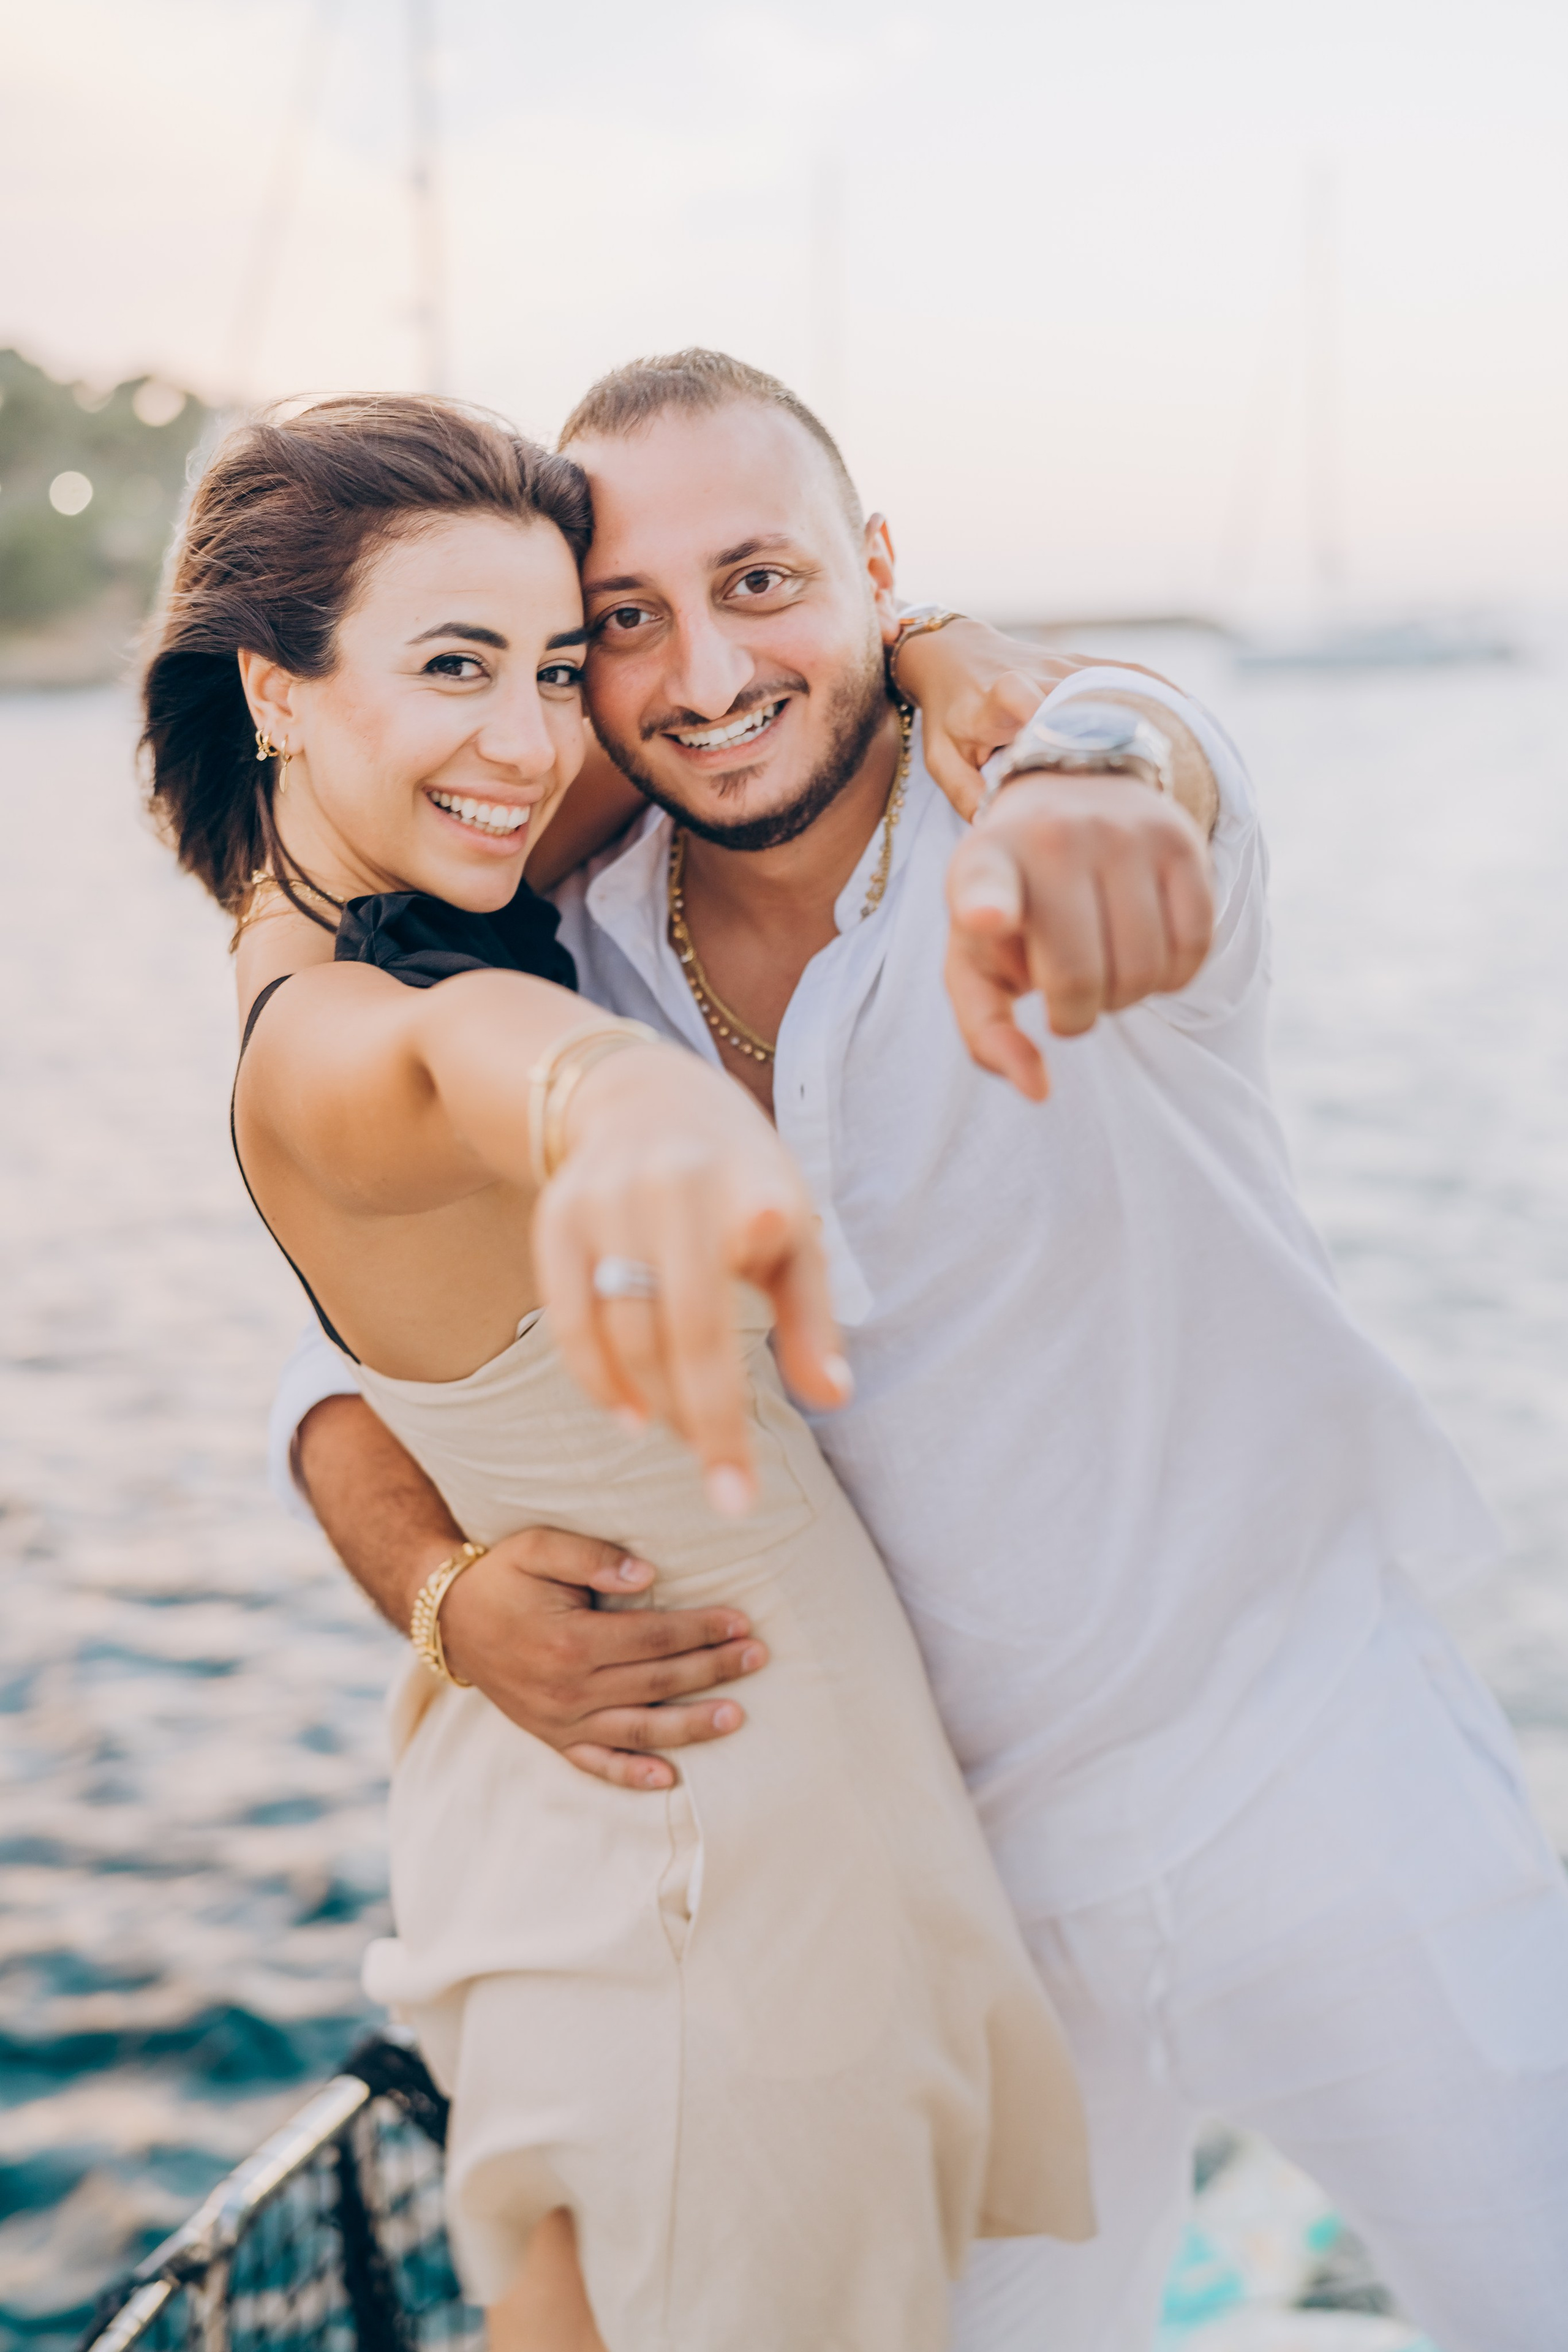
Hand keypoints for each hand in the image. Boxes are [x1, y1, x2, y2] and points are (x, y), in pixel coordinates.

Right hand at [439, 1525, 767, 1789]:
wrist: (450, 1619)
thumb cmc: (502, 1576)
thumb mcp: (537, 1547)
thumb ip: (590, 1555)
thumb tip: (647, 1574)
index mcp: (569, 1642)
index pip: (653, 1638)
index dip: (701, 1629)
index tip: (741, 1620)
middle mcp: (568, 1690)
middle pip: (657, 1684)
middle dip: (712, 1669)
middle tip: (759, 1656)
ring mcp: (560, 1721)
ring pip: (639, 1731)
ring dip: (692, 1726)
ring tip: (738, 1717)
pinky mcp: (553, 1738)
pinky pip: (597, 1765)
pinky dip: (633, 1776)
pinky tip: (671, 1779)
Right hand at [531, 1044, 849, 1514]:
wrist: (643, 1096)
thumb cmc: (741, 1182)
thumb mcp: (796, 1231)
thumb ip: (813, 1316)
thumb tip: (833, 1399)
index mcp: (750, 1183)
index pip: (764, 1245)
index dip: (766, 1263)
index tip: (770, 1255)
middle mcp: (675, 1184)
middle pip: (688, 1326)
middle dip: (711, 1422)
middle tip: (733, 1499)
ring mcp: (607, 1199)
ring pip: (627, 1332)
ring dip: (660, 1406)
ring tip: (691, 1443)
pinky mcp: (557, 1217)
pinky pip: (570, 1319)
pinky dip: (598, 1379)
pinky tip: (631, 1417)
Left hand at [894, 616, 1174, 822]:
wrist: (954, 653)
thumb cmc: (949, 715)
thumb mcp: (943, 758)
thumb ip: (969, 795)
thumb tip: (1009, 835)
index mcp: (999, 696)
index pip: (1019, 696)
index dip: (1045, 715)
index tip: (1071, 748)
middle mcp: (1041, 674)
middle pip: (1086, 704)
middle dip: (1117, 740)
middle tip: (1154, 787)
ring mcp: (1070, 666)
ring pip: (1118, 691)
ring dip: (1151, 723)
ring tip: (1190, 765)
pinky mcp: (1089, 663)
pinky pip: (1133, 677)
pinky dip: (1162, 699)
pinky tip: (1194, 727)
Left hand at [944, 774, 1214, 1099]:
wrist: (1071, 793)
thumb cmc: (1014, 904)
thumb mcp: (976, 959)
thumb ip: (987, 1031)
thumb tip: (1037, 1091)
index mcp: (985, 864)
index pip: (985, 885)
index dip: (986, 906)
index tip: (985, 918)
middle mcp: (1055, 840)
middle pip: (1081, 979)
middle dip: (1077, 1015)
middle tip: (1068, 993)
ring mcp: (1124, 835)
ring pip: (1145, 972)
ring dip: (1127, 997)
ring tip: (1105, 967)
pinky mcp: (1182, 843)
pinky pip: (1195, 949)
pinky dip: (1172, 977)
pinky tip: (1145, 956)